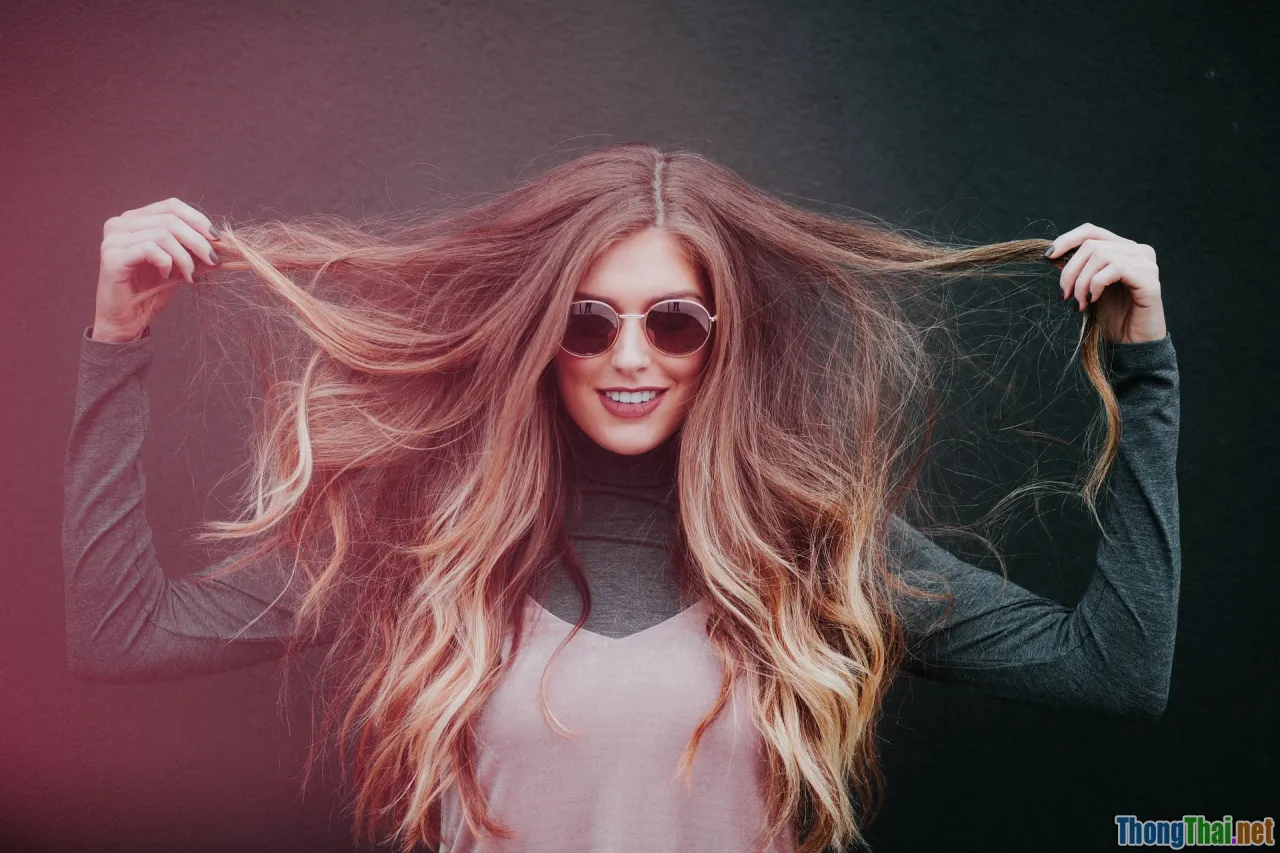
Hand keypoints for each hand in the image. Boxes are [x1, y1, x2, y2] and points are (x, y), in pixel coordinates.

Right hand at [93, 197, 221, 341]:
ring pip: (162, 234)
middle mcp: (120, 224)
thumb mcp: (177, 264)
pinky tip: (166, 277)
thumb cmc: (150, 291)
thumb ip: (190, 247)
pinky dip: (167, 263)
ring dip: (185, 257)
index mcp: (134, 220)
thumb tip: (218, 238)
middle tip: (212, 260)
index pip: (171, 206)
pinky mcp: (112, 257)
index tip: (216, 238)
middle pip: (170, 219)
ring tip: (190, 275)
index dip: (198, 219)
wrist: (128, 320)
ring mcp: (113, 239)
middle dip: (198, 241)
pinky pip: (150, 249)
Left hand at [1045, 223, 1166, 343]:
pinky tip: (1093, 300)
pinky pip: (1115, 269)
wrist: (1132, 344)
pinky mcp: (1149, 278)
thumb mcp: (1088, 289)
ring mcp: (1146, 262)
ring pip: (1100, 255)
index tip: (1048, 257)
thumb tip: (1053, 254)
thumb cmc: (1111, 317)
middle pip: (1091, 244)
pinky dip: (1096, 284)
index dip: (1067, 240)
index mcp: (1123, 249)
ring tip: (1079, 304)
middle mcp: (1137, 251)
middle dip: (1070, 270)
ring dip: (1082, 282)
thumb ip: (1078, 270)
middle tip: (1064, 295)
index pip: (1091, 231)